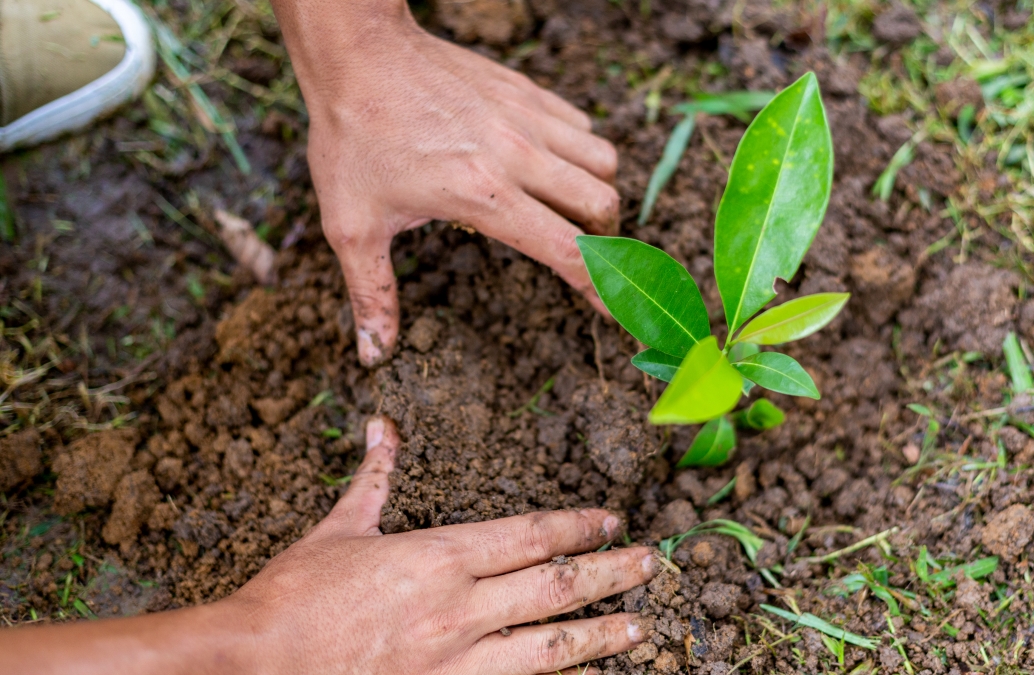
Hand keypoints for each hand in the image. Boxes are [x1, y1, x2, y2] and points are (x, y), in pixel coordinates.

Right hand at [0, 417, 654, 674]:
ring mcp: (456, 661)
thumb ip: (373, 479)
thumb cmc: (291, 598)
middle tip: (650, 565)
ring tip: (638, 627)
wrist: (253, 665)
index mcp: (437, 557)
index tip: (610, 521)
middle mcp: (459, 609)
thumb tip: (380, 428)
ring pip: (549, 648)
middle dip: (609, 574)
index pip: (527, 535)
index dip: (575, 527)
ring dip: (599, 635)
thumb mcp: (337, 530)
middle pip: (553, 588)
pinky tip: (574, 673)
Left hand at [272, 0, 619, 365]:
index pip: (568, 252)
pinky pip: (580, 124)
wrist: (356, 52)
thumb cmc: (352, 136)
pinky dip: (579, 150)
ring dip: (597, 192)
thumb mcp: (352, 225)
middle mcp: (518, 157)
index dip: (601, 290)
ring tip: (570, 211)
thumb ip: (372, 293)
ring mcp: (526, 118)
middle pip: (603, 205)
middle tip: (582, 255)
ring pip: (603, 161)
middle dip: (605, 239)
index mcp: (484, 197)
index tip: (618, 313)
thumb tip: (376, 354)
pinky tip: (549, 164)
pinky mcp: (524, 91)